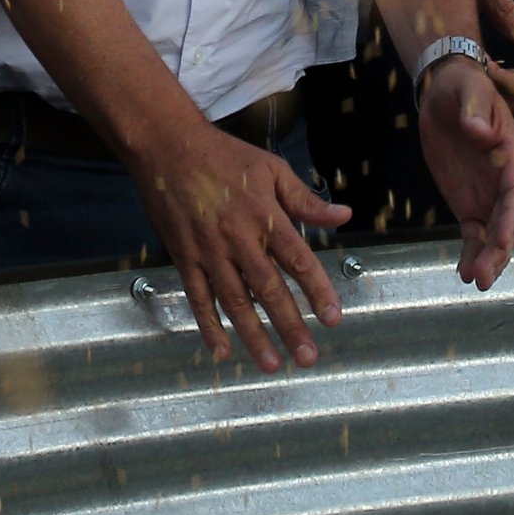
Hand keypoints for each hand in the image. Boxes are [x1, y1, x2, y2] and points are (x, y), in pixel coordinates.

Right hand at [126, 118, 350, 371]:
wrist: (170, 150)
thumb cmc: (226, 158)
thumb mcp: (273, 170)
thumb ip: (306, 200)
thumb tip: (344, 216)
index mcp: (267, 217)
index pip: (299, 261)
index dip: (318, 291)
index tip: (334, 319)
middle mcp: (240, 240)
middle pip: (269, 290)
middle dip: (290, 326)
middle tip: (307, 357)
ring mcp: (209, 253)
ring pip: (235, 302)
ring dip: (253, 335)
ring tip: (270, 364)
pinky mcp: (184, 258)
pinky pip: (198, 298)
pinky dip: (208, 325)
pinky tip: (220, 350)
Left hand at [416, 57, 513, 288]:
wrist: (445, 93)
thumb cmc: (463, 87)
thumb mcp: (470, 89)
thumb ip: (476, 108)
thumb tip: (480, 131)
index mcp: (513, 153)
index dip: (511, 216)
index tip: (500, 239)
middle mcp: (505, 180)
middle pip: (509, 220)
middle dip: (499, 249)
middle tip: (483, 275)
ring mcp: (488, 194)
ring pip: (494, 233)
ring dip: (488, 258)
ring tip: (474, 281)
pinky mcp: (469, 203)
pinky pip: (474, 233)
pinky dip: (471, 252)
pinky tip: (463, 273)